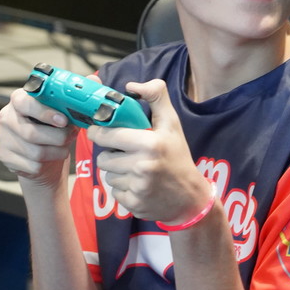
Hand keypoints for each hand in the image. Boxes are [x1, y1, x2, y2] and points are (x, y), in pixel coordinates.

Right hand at [0, 86, 76, 188]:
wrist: (44, 157)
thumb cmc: (53, 129)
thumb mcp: (65, 112)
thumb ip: (77, 96)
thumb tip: (93, 79)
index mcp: (20, 99)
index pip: (25, 102)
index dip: (45, 112)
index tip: (63, 120)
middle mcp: (8, 117)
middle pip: (31, 132)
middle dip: (57, 137)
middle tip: (69, 136)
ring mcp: (4, 139)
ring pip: (34, 152)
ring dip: (56, 151)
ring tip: (63, 146)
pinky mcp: (5, 157)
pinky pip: (32, 165)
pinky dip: (48, 163)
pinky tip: (51, 157)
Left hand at [88, 79, 211, 224]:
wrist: (190, 197)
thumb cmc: (178, 155)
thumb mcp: (172, 123)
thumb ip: (156, 96)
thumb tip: (131, 85)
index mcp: (150, 143)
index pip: (107, 136)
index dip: (98, 132)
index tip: (99, 130)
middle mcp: (143, 166)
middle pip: (103, 158)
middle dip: (110, 153)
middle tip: (124, 152)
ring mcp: (138, 188)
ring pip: (107, 175)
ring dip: (116, 171)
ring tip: (134, 168)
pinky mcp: (134, 204)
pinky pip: (114, 191)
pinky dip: (122, 187)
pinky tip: (137, 183)